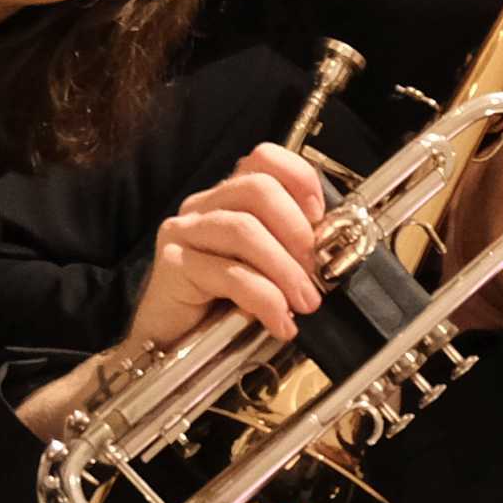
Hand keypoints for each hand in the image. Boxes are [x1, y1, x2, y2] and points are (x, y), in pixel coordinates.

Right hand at [127, 142, 334, 356]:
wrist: (176, 343)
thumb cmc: (226, 304)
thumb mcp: (268, 269)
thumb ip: (292, 250)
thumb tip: (330, 252)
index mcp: (230, 196)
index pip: (264, 158)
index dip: (300, 179)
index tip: (320, 219)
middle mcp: (204, 205)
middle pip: (257, 189)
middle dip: (298, 231)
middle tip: (316, 273)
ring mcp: (184, 231)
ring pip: (243, 229)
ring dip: (285, 270)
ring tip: (304, 303)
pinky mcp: (172, 264)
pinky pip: (228, 273)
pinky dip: (264, 299)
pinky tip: (279, 322)